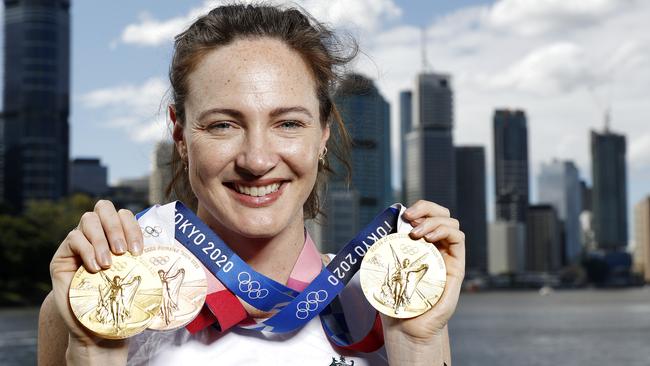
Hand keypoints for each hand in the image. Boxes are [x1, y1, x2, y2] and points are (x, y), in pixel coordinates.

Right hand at [49, 200, 143, 345]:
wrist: (96, 328)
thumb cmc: (120, 302)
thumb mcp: (137, 278)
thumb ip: (145, 260)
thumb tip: (171, 252)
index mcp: (117, 236)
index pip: (124, 215)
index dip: (132, 227)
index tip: (138, 251)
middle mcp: (97, 234)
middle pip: (104, 207)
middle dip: (116, 227)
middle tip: (122, 252)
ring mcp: (79, 243)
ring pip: (88, 220)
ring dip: (102, 240)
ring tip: (108, 264)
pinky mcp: (62, 255)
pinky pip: (73, 238)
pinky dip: (87, 250)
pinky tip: (95, 269)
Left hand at [382, 200, 464, 343]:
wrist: (407, 326)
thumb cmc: (395, 298)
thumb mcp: (386, 267)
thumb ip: (386, 248)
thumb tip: (379, 226)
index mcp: (420, 244)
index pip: (426, 215)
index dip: (418, 208)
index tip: (403, 214)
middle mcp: (436, 246)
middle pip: (441, 214)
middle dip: (426, 208)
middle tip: (409, 217)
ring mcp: (447, 255)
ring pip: (450, 222)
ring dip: (432, 221)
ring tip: (415, 233)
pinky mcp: (457, 265)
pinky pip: (458, 238)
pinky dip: (444, 231)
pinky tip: (428, 238)